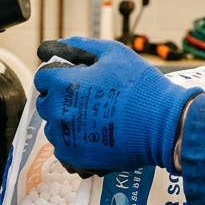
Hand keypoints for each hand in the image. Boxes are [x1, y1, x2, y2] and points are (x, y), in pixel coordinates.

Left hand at [33, 38, 199, 173]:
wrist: (162, 125)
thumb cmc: (140, 85)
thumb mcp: (113, 53)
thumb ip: (80, 46)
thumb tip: (54, 47)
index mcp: (63, 83)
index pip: (42, 78)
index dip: (58, 77)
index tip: (76, 81)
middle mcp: (57, 111)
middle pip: (46, 104)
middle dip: (60, 99)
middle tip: (88, 101)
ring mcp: (64, 137)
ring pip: (54, 128)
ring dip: (67, 123)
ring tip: (94, 121)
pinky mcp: (73, 157)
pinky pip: (63, 149)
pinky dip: (74, 144)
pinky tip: (95, 138)